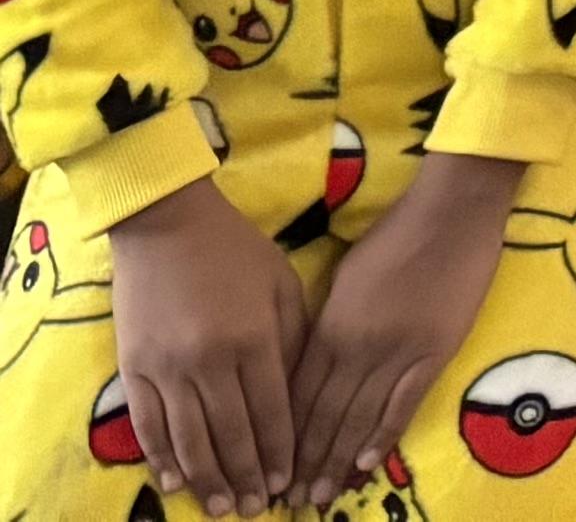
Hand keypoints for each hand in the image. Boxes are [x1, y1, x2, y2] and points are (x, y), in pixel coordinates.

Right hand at [106, 177, 310, 517]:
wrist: (167, 225)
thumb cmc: (235, 251)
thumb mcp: (281, 286)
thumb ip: (292, 338)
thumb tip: (298, 392)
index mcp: (252, 340)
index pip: (270, 412)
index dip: (278, 452)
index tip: (286, 482)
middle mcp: (209, 362)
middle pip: (230, 435)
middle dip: (246, 476)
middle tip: (256, 508)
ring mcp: (167, 369)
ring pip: (189, 440)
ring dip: (207, 478)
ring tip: (222, 507)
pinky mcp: (134, 369)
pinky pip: (148, 425)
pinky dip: (162, 458)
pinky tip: (176, 481)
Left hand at [288, 147, 519, 501]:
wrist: (453, 209)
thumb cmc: (397, 234)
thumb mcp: (346, 277)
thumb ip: (329, 324)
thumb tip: (315, 363)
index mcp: (330, 328)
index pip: (297, 396)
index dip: (283, 437)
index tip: (270, 469)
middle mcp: (357, 348)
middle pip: (323, 416)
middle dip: (304, 462)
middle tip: (290, 502)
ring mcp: (397, 352)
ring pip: (359, 418)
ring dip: (338, 460)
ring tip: (321, 495)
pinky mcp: (436, 350)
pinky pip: (404, 403)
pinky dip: (384, 435)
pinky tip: (367, 463)